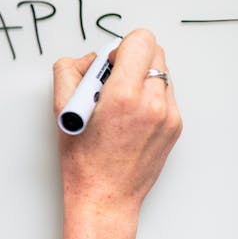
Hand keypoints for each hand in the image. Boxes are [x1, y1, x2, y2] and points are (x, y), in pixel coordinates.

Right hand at [54, 29, 181, 226]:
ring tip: (117, 103)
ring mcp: (169, 115)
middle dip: (130, 60)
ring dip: (140, 78)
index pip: (140, 40)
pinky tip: (128, 117)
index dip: (119, 48)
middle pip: (154, 51)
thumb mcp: (62, 111)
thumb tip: (86, 59)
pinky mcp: (175, 126)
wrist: (104, 198)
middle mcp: (153, 103)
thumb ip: (69, 72)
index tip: (106, 65)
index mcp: (124, 96)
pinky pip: (165, 94)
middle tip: (109, 83)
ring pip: (161, 72)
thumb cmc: (83, 162)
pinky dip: (147, 97)